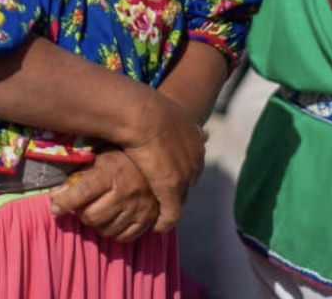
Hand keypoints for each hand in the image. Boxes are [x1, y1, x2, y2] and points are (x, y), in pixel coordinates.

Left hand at [49, 150, 158, 242]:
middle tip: (82, 206)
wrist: (158, 162)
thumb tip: (54, 196)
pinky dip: (113, 232)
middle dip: (81, 214)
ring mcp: (139, 208)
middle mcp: (126, 191)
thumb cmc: (122, 158)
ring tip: (98, 211)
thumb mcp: (98, 160)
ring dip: (96, 224)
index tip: (54, 208)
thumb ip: (76, 178)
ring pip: (105, 230)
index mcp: (111, 172)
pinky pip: (123, 238)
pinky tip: (112, 220)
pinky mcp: (149, 220)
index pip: (83, 191)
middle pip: (92, 216)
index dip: (65, 202)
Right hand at [117, 88, 207, 232]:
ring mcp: (186, 172)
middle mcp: (196, 155)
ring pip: (181, 197)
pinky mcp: (173, 187)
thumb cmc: (136, 105)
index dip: (178, 167)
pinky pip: (172, 212)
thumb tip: (139, 110)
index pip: (191, 160)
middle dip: (177, 187)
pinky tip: (157, 226)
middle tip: (161, 195)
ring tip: (158, 213)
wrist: (137, 110)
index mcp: (195, 136)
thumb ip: (152, 114)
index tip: (165, 173)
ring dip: (170, 205)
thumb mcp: (151, 107)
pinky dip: (165, 220)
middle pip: (188, 179)